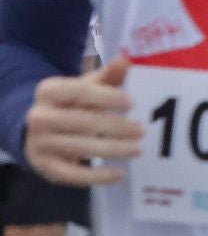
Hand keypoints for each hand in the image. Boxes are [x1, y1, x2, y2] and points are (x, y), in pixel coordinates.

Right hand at [23, 56, 142, 187]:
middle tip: (142, 130)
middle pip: (81, 122)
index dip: (106, 97)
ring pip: (79, 148)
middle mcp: (38, 117)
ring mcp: (39, 143)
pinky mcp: (45, 166)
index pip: (78, 91)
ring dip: (112, 149)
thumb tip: (127, 59)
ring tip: (138, 149)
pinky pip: (72, 174)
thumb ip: (108, 75)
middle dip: (115, 126)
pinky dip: (97, 176)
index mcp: (48, 91)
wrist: (38, 129)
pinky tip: (119, 173)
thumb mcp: (87, 87)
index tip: (132, 102)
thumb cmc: (72, 104)